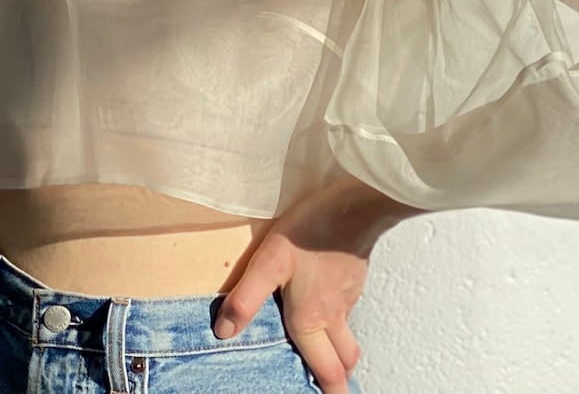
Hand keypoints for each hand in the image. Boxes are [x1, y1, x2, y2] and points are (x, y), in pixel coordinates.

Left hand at [212, 182, 415, 393]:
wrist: (354, 204)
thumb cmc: (311, 230)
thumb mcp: (268, 261)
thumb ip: (246, 298)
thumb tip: (224, 332)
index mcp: (312, 319)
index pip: (327, 371)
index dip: (330, 391)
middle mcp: (334, 315)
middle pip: (344, 361)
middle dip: (337, 377)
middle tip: (327, 384)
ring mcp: (348, 296)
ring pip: (347, 335)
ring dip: (338, 348)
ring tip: (322, 348)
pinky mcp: (354, 277)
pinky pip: (348, 308)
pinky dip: (339, 317)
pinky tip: (322, 297)